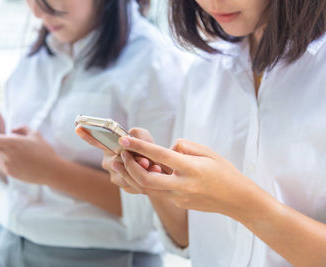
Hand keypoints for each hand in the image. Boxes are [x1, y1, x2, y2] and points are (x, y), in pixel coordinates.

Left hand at [0, 126, 59, 183]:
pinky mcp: (8, 172)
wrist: (50, 171)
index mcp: (12, 142)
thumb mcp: (35, 134)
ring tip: (15, 152)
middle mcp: (6, 154)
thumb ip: (21, 128)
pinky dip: (5, 160)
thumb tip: (11, 130)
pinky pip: (1, 163)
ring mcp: (6, 164)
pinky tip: (18, 160)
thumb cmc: (44, 152)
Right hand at [76, 126, 160, 193]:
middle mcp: (108, 162)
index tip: (78, 127)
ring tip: (154, 167)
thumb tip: (129, 146)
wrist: (161, 169)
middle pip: (115, 161)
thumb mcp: (143, 136)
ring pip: (123, 174)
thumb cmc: (148, 149)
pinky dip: (143, 179)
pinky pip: (131, 184)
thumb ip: (137, 137)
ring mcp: (115, 176)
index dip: (87, 135)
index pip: (95, 141)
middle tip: (146, 161)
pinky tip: (153, 175)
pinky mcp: (125, 187)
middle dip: (131, 160)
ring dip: (139, 170)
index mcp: (109, 147)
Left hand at [118, 137, 260, 217]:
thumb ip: (183, 147)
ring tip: (121, 164)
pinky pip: (157, 192)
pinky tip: (140, 171)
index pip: (160, 155)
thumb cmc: (224, 172)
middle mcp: (182, 185)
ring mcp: (178, 197)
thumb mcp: (207, 152)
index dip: (140, 146)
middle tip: (120, 155)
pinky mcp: (177, 203)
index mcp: (191, 169)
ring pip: (147, 189)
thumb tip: (165, 149)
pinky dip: (146, 182)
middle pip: (146, 179)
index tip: (125, 140)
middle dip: (129, 166)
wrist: (236, 199)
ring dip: (132, 176)